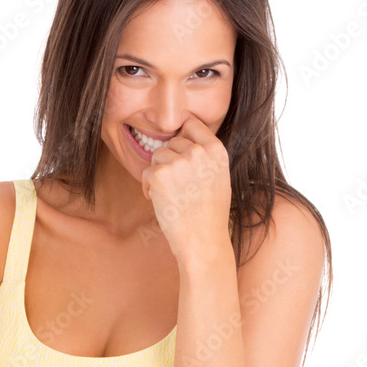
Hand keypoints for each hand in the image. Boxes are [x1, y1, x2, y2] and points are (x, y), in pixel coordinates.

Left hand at [141, 115, 231, 265]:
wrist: (203, 241)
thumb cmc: (210, 216)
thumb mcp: (219, 179)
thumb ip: (205, 158)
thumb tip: (183, 142)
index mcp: (216, 151)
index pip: (192, 124)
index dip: (183, 137)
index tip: (180, 154)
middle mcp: (198, 152)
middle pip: (172, 142)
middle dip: (170, 161)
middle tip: (177, 186)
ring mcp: (178, 162)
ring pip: (157, 156)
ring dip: (159, 174)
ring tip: (170, 196)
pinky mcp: (159, 174)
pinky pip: (146, 172)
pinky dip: (149, 187)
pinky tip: (161, 202)